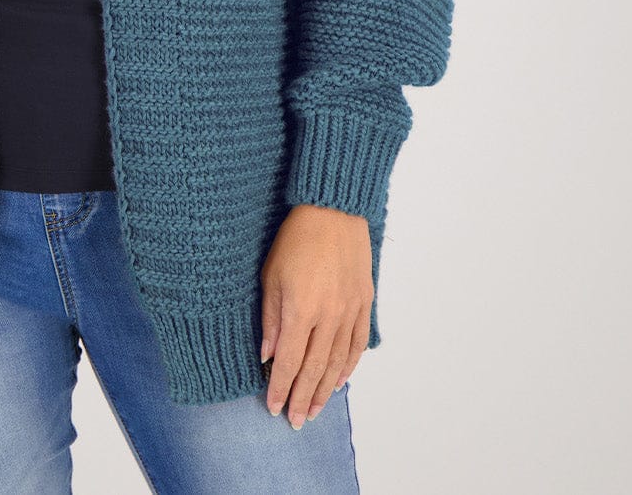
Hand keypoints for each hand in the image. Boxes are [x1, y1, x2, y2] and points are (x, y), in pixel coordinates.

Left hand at [259, 204, 372, 428]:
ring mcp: (350, 311)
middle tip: (296, 421)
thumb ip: (270, 318)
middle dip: (302, 398)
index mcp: (301, 309)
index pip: (288, 361)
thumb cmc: (295, 238)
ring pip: (337, 363)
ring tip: (315, 410)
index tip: (273, 408)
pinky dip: (348, 367)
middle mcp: (328, 316)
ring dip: (325, 390)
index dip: (280, 388)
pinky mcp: (365, 303)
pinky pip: (357, 344)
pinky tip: (339, 381)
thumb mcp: (271, 275)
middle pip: (313, 369)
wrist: (333, 210)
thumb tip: (266, 355)